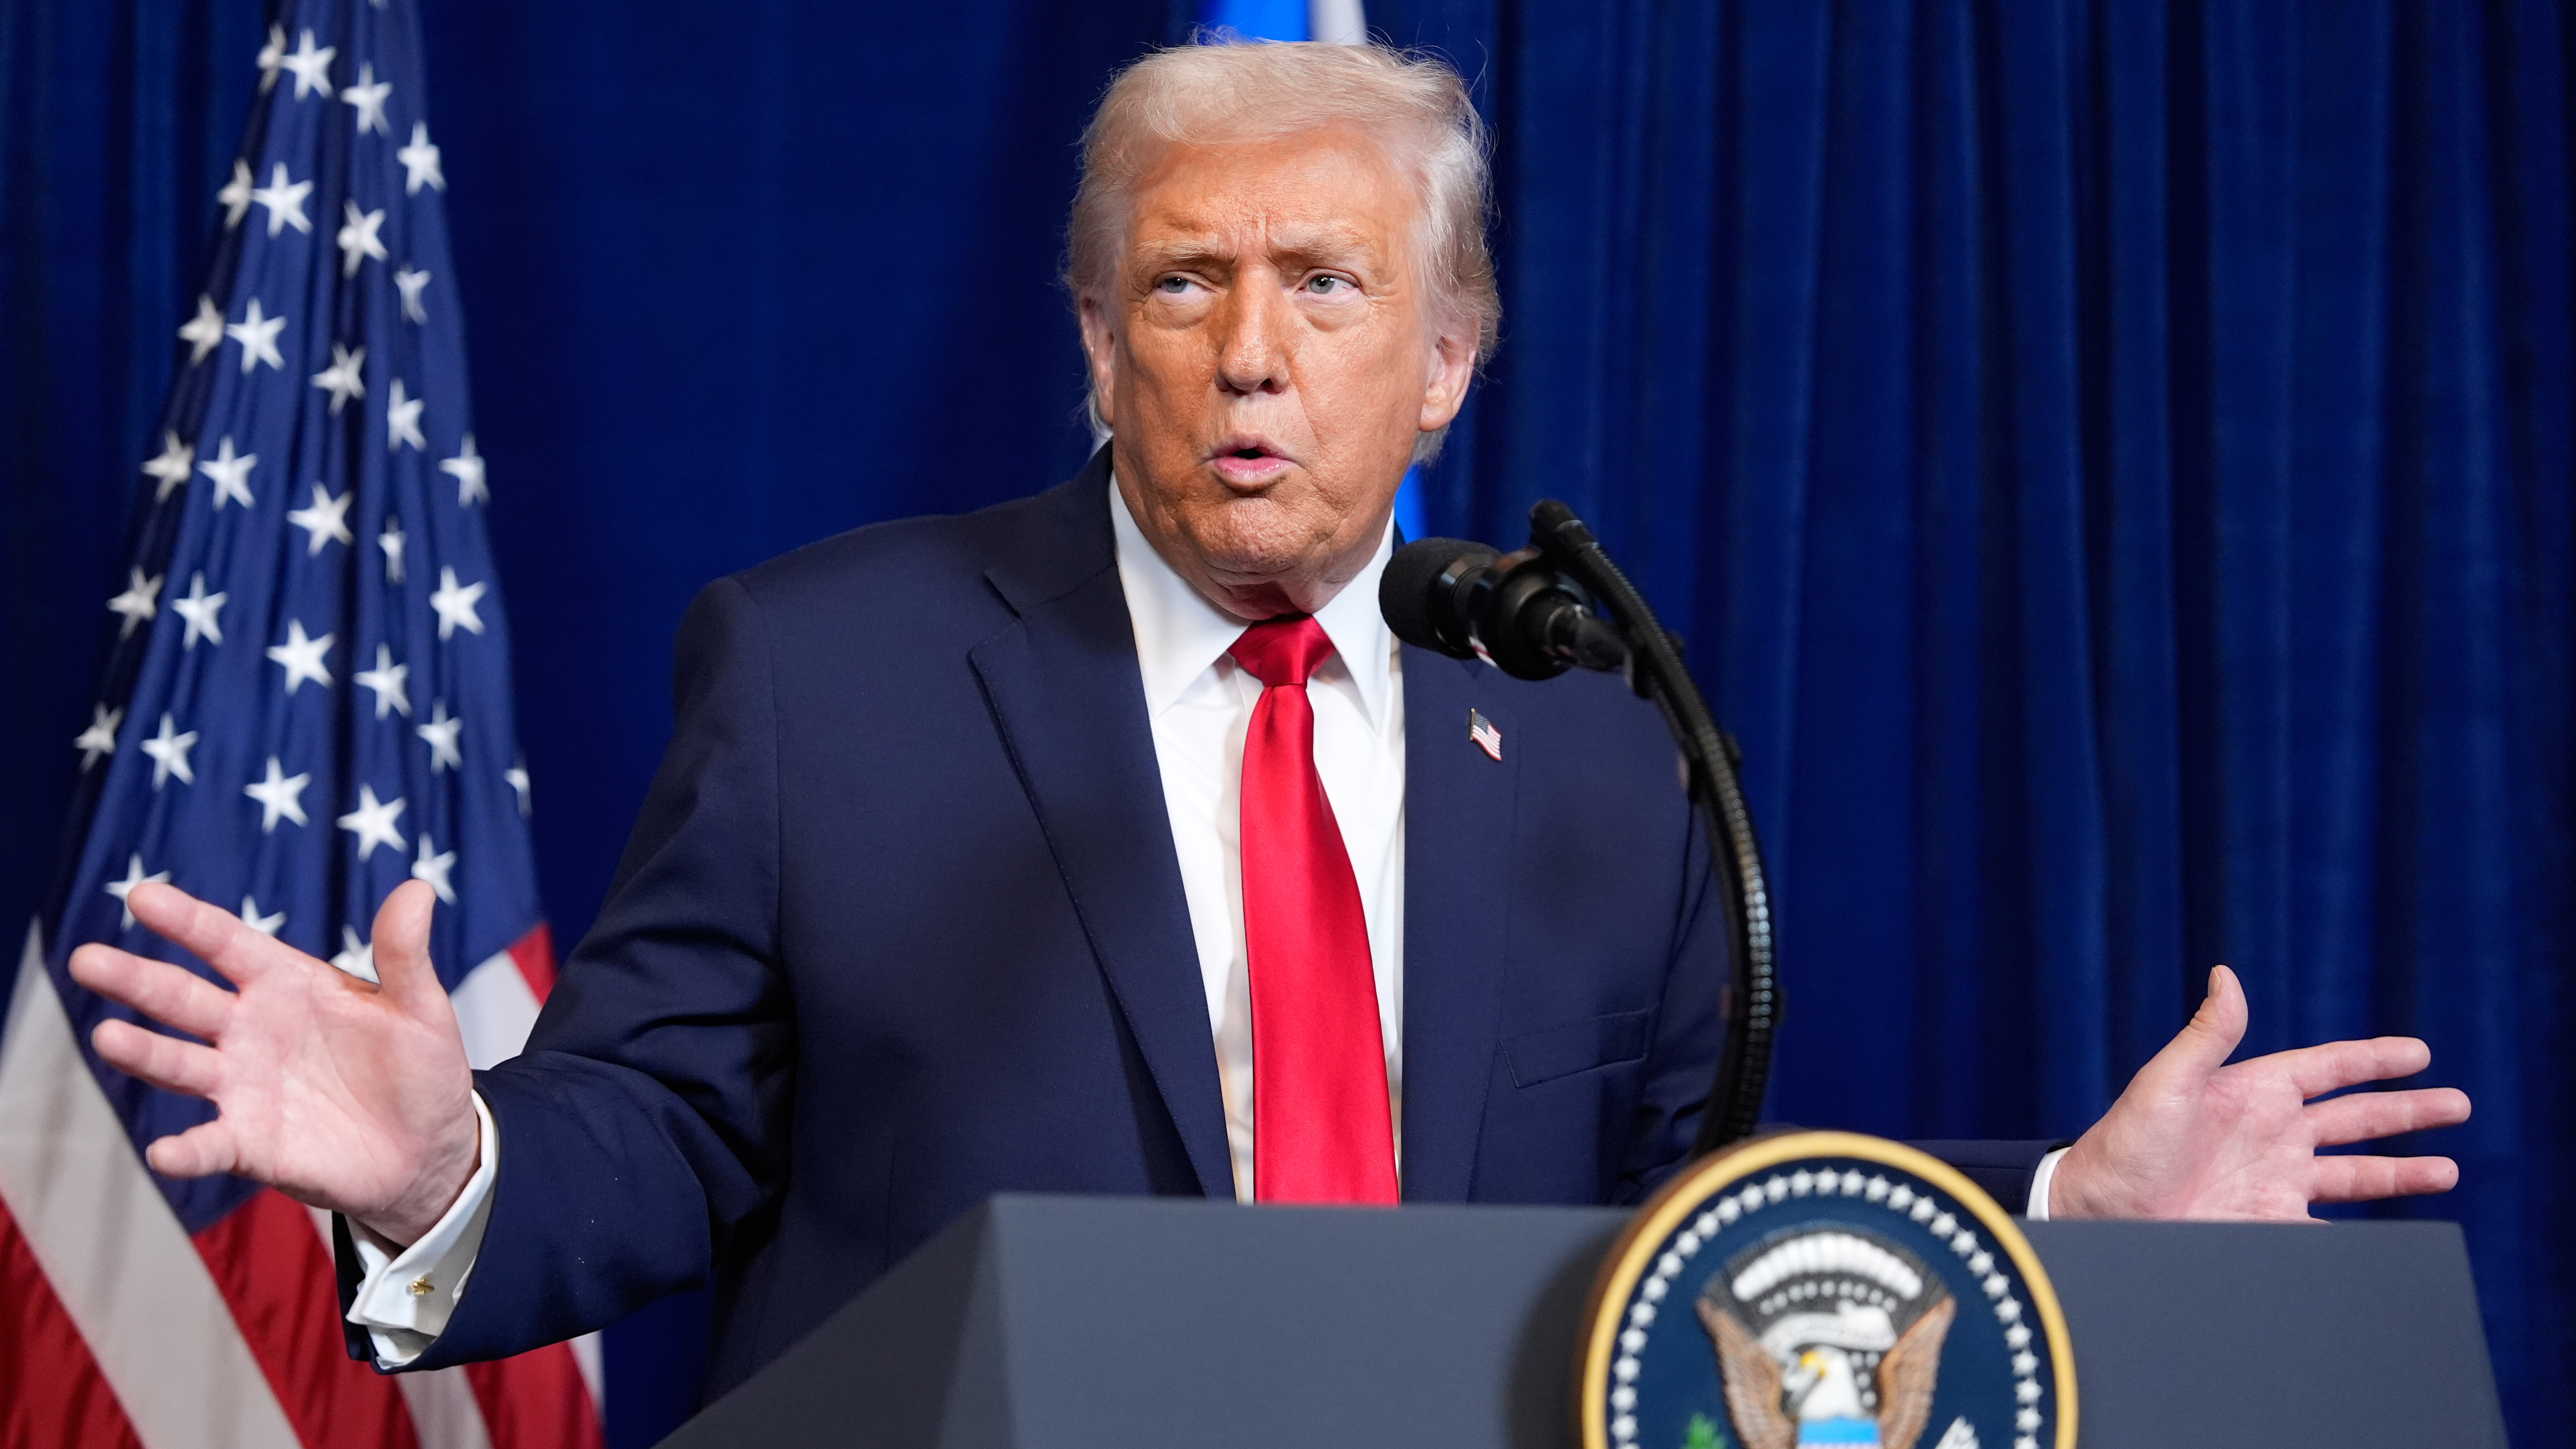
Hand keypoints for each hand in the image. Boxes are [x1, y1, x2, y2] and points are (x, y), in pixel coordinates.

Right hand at [68, 879, 479, 1246]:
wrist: (430, 1149)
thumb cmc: (421, 1069)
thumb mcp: (421, 1008)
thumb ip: (405, 955)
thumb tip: (419, 888)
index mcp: (288, 985)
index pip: (227, 944)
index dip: (186, 921)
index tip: (141, 896)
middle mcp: (251, 1031)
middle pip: (183, 998)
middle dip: (136, 980)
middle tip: (87, 960)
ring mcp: (244, 1087)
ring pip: (180, 1064)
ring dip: (144, 1053)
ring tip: (107, 1037)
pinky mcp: (251, 1143)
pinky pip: (210, 1144)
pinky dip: (187, 1149)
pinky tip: (167, 1151)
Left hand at [2049, 965, 2470, 1220]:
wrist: (2098, 1211)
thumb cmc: (2123, 1144)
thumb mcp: (2166, 1082)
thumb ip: (2207, 1034)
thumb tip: (2226, 974)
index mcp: (2253, 1091)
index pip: (2329, 1068)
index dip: (2373, 1059)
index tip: (2418, 1052)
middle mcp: (2271, 1134)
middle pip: (2356, 1118)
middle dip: (2407, 1112)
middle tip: (2458, 1105)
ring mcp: (2274, 1180)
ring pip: (2355, 1173)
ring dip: (2401, 1171)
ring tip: (2448, 1171)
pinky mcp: (2269, 1223)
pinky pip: (2331, 1226)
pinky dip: (2364, 1229)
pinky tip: (2397, 1233)